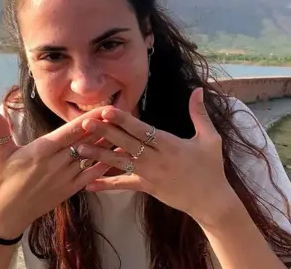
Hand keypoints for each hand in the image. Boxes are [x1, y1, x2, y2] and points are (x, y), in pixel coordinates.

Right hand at [0, 107, 110, 238]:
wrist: (9, 212)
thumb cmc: (4, 179)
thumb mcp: (0, 152)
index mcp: (42, 150)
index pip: (70, 131)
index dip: (88, 119)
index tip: (103, 108)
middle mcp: (57, 163)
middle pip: (86, 142)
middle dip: (104, 127)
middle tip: (121, 114)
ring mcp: (65, 177)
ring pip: (92, 157)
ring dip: (108, 145)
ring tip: (125, 132)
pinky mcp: (70, 189)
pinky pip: (91, 175)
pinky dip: (105, 165)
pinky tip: (118, 156)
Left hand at [77, 88, 235, 225]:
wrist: (211, 202)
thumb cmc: (211, 168)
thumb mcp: (210, 139)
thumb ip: (199, 114)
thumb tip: (198, 89)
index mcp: (170, 144)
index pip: (141, 130)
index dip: (123, 120)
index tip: (106, 110)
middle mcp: (156, 159)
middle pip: (126, 143)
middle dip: (104, 132)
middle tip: (84, 123)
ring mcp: (149, 174)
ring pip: (120, 163)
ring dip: (99, 155)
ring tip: (79, 148)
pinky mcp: (146, 187)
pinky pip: (124, 185)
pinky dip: (106, 184)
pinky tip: (89, 184)